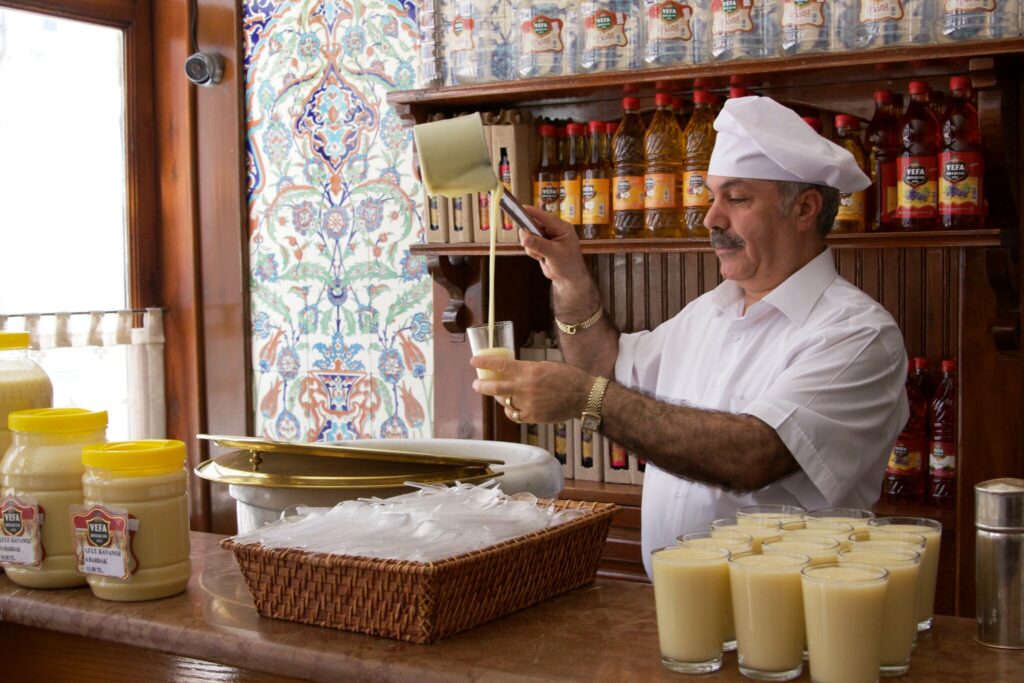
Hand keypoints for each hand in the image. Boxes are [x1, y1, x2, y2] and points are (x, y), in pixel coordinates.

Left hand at [471, 355, 591, 423]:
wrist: (583, 396)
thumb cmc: (567, 377)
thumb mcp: (546, 365)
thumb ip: (528, 369)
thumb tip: (512, 370)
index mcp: (529, 370)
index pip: (501, 365)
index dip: (484, 363)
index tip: (473, 361)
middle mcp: (525, 387)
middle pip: (495, 387)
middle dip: (481, 386)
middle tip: (476, 384)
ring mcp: (528, 403)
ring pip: (504, 402)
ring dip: (499, 398)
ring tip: (499, 395)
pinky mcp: (533, 416)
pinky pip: (515, 415)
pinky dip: (511, 411)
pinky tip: (512, 407)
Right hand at [519, 206, 589, 290]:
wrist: (568, 278)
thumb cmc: (568, 265)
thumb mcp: (554, 254)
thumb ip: (539, 245)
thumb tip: (524, 237)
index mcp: (562, 228)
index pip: (546, 217)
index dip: (534, 212)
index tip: (521, 208)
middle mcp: (554, 230)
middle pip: (534, 224)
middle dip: (530, 235)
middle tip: (527, 242)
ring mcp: (546, 237)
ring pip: (529, 235)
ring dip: (532, 247)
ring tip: (542, 256)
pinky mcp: (541, 244)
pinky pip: (529, 244)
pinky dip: (532, 251)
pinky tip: (541, 258)